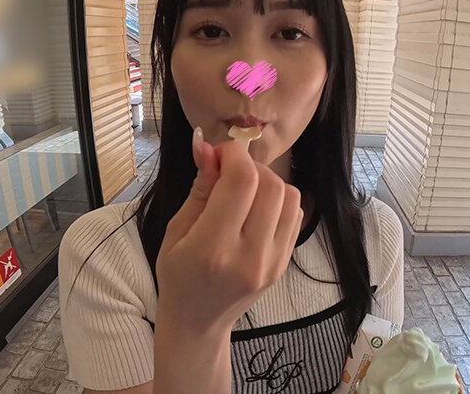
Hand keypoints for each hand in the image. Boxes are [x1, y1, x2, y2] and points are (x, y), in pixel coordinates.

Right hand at [155, 127, 303, 334]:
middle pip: (270, 185)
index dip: (234, 155)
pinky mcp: (284, 263)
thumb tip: (209, 147)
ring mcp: (273, 262)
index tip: (219, 155)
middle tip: (228, 171)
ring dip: (267, 181)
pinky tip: (256, 208)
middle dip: (250, 165)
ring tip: (243, 189)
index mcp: (213, 249)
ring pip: (289, 196)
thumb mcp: (175, 231)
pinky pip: (294, 214)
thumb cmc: (178, 277)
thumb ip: (199, 188)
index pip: (241, 182)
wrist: (198, 322)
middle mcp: (249, 256)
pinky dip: (278, 200)